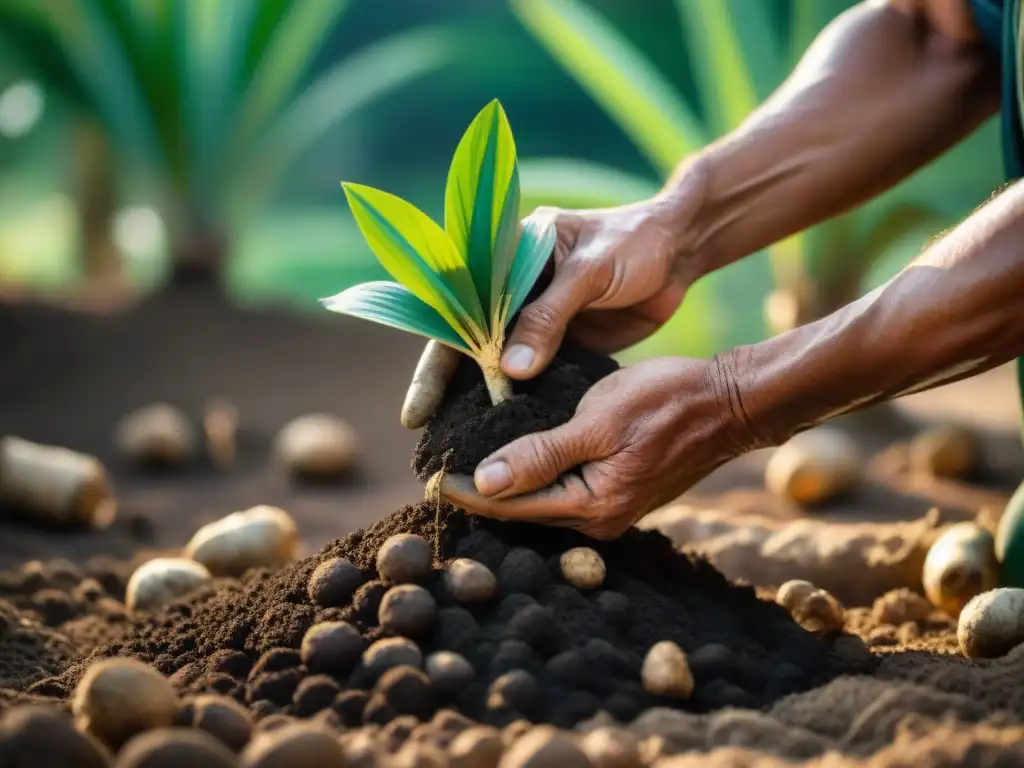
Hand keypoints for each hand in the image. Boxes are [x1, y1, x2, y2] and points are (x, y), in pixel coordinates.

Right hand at [401, 189, 705, 428]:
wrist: (681, 249)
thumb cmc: (635, 243)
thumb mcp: (589, 272)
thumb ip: (549, 317)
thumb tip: (508, 371)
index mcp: (507, 254)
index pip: (458, 308)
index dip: (436, 357)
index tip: (420, 406)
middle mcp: (512, 287)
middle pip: (469, 340)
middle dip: (447, 387)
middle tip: (426, 435)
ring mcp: (536, 316)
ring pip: (497, 362)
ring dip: (480, 398)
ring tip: (457, 443)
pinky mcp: (561, 339)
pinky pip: (532, 373)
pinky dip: (519, 400)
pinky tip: (505, 434)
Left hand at [433, 356, 751, 538]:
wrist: (731, 403)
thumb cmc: (667, 401)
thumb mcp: (597, 421)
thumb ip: (540, 455)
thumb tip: (486, 482)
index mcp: (593, 506)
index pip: (512, 506)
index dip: (467, 492)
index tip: (429, 479)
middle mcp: (601, 520)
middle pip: (525, 512)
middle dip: (483, 493)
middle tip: (439, 473)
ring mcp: (613, 509)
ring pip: (544, 502)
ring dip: (509, 485)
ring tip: (468, 466)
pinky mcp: (621, 493)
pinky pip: (566, 492)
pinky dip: (538, 477)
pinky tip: (518, 460)